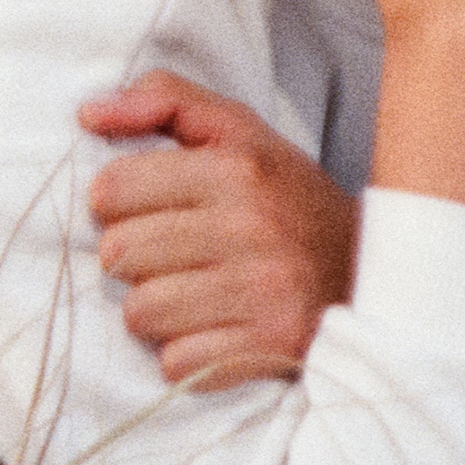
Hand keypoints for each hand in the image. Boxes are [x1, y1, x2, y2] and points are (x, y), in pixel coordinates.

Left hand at [82, 72, 357, 386]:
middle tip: (181, 254)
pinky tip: (221, 328)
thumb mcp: (244, 135)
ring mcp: (262, 286)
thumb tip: (88, 112)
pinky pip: (175, 361)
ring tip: (201, 292)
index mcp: (239, 165)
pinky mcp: (268, 343)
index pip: (113, 188)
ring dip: (160, 309)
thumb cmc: (289, 202)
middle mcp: (251, 223)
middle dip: (138, 258)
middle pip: (117, 253)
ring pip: (139, 311)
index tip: (157, 208)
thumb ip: (170, 103)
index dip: (124, 202)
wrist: (376, 271)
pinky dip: (189, 351)